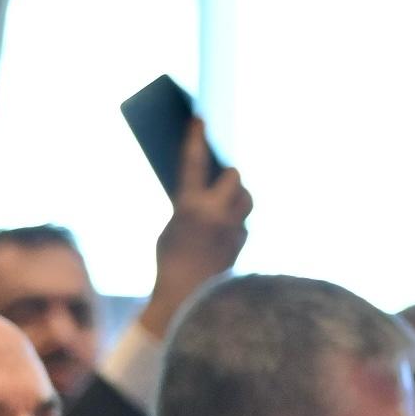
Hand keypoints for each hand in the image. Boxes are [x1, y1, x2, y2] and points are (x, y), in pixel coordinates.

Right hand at [143, 118, 255, 332]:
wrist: (186, 298)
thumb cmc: (169, 263)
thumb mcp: (171, 229)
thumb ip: (189, 207)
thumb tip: (207, 192)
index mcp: (189, 207)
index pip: (194, 162)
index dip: (196, 138)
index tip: (199, 117)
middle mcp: (216, 213)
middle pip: (234, 177)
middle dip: (227, 177)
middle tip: (219, 179)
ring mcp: (234, 227)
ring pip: (245, 198)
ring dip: (235, 199)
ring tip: (221, 208)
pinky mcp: (244, 241)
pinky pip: (243, 222)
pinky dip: (234, 225)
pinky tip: (220, 237)